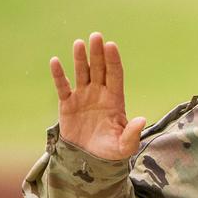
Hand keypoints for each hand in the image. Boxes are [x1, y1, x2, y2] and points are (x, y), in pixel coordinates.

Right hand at [49, 32, 145, 159]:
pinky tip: (55, 61)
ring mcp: (83, 97)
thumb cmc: (110, 151)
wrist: (88, 161)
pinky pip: (62, 86)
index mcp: (115, 100)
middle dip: (98, 53)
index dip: (113, 60)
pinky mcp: (67, 104)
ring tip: (79, 43)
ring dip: (81, 59)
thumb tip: (142, 120)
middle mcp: (99, 94)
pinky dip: (58, 75)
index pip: (115, 75)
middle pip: (99, 69)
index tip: (111, 45)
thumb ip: (132, 133)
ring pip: (82, 73)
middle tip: (96, 36)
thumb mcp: (124, 146)